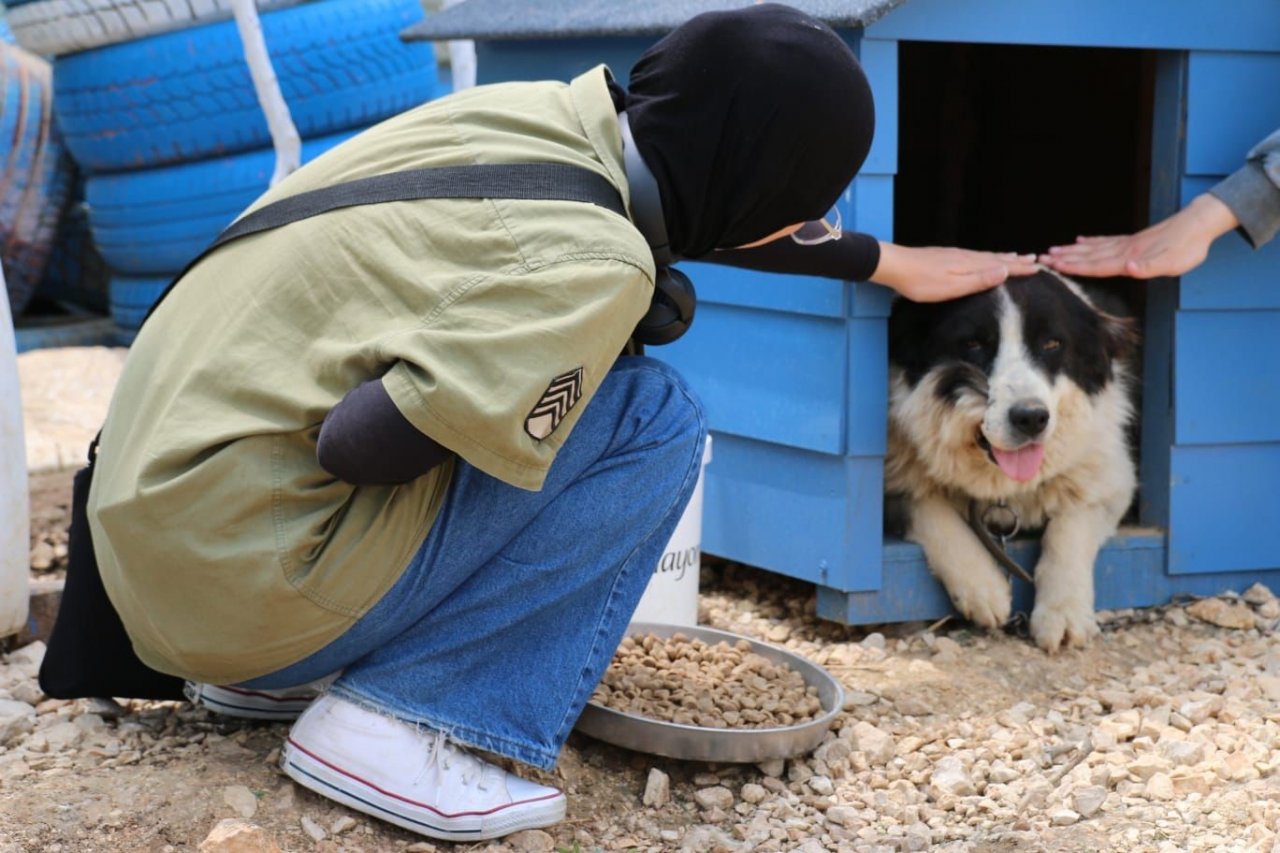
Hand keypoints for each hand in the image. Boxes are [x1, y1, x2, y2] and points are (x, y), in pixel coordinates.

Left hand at [870, 243, 1037, 301]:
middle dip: (1016, 261)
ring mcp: (956, 256)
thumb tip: (1005, 271)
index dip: (1019, 268)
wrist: (895, 266)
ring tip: (1016, 256)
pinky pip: (975, 256)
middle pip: (996, 259)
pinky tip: (984, 257)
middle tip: (1035, 260)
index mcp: (970, 265)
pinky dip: (987, 256)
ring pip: (986, 256)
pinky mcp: (947, 257)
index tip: (1038, 267)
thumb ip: (978, 279)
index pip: (1001, 266)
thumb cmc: (921, 282)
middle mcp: (966, 257)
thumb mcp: (952, 286)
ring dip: (1003, 257)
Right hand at [1039, 194, 1238, 277]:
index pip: (1097, 265)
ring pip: (1093, 248)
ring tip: (1053, 250)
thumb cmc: (1188, 247)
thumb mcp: (1174, 263)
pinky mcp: (1133, 240)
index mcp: (1130, 258)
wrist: (1199, 223)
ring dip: (1072, 251)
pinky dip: (1090, 242)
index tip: (1055, 266)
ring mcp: (1127, 243)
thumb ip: (1150, 268)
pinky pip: (1105, 241)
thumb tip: (1129, 269)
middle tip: (1042, 257)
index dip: (1075, 267)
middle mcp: (1124, 250)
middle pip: (1089, 255)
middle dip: (1065, 258)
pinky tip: (1080, 240)